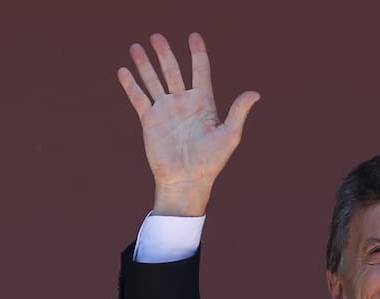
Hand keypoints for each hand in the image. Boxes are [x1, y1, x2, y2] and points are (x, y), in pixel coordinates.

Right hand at [117, 32, 259, 215]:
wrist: (186, 181)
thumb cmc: (210, 162)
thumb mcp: (229, 135)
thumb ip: (238, 112)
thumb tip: (255, 93)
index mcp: (203, 103)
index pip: (200, 71)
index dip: (197, 53)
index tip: (193, 36)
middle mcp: (183, 103)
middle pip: (173, 71)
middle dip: (165, 53)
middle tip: (156, 36)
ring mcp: (165, 111)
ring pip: (153, 80)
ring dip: (145, 64)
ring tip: (136, 46)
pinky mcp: (150, 121)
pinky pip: (139, 98)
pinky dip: (131, 85)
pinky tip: (123, 70)